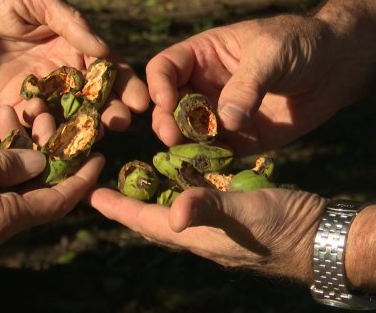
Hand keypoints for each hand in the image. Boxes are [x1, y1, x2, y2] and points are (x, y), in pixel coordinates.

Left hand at [0, 0, 148, 127]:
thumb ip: (72, 23)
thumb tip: (106, 51)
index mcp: (75, 46)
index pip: (108, 69)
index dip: (126, 85)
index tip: (141, 101)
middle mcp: (62, 72)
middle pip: (93, 98)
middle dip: (110, 110)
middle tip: (122, 122)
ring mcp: (40, 91)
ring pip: (68, 114)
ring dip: (83, 126)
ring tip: (96, 134)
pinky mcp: (15, 105)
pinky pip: (34, 121)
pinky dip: (44, 128)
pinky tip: (54, 133)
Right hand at [0, 106, 103, 256]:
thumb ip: (4, 163)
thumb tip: (41, 159)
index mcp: (5, 217)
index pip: (58, 200)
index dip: (82, 179)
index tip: (100, 156)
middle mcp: (2, 220)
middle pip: (38, 184)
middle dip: (45, 148)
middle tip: (44, 115)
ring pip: (14, 177)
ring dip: (14, 144)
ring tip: (9, 110)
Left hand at [89, 187, 325, 282]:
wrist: (314, 234)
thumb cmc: (280, 227)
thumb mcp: (243, 213)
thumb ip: (209, 210)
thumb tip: (171, 216)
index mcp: (192, 233)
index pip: (142, 221)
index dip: (116, 207)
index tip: (90, 194)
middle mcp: (196, 230)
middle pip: (150, 217)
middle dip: (127, 202)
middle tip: (107, 184)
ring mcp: (211, 223)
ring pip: (171, 207)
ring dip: (151, 193)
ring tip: (136, 174)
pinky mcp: (227, 213)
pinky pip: (193, 199)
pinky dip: (180, 186)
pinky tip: (179, 170)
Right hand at [147, 14, 369, 155]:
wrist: (335, 68)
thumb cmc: (300, 45)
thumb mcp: (271, 53)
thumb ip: (247, 85)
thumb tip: (226, 120)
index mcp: (203, 56)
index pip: (165, 68)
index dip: (158, 84)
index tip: (167, 101)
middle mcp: (203, 86)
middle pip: (168, 105)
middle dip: (165, 121)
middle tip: (172, 136)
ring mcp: (218, 114)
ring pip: (186, 133)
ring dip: (183, 145)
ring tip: (189, 153)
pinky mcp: (236, 139)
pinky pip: (213, 152)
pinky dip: (208, 161)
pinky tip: (209, 167)